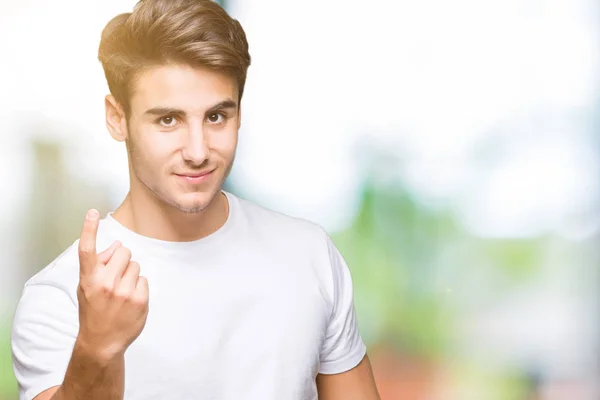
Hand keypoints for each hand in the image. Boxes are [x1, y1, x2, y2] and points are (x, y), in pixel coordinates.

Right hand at [76, 209, 148, 361]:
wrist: (101, 341)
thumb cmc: (93, 310)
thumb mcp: (87, 287)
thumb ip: (100, 264)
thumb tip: (116, 245)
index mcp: (88, 279)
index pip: (87, 249)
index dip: (89, 229)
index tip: (92, 212)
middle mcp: (105, 283)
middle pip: (124, 252)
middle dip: (121, 260)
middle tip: (115, 277)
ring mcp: (123, 292)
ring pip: (136, 265)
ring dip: (131, 274)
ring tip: (121, 292)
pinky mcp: (139, 300)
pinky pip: (144, 279)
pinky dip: (139, 287)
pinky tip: (130, 300)